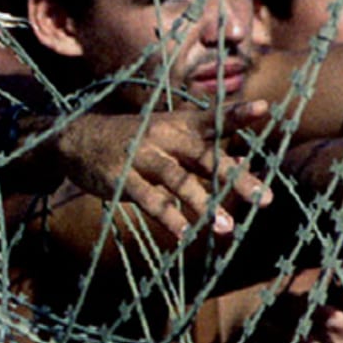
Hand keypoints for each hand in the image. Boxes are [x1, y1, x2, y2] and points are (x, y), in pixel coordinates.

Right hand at [55, 100, 272, 240]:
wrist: (77, 138)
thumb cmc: (134, 138)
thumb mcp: (168, 135)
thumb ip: (203, 152)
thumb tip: (244, 168)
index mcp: (179, 124)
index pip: (213, 118)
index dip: (238, 114)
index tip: (265, 108)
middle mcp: (164, 136)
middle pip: (205, 157)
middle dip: (235, 178)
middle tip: (265, 199)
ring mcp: (141, 156)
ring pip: (178, 180)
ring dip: (204, 205)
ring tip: (227, 228)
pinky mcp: (121, 178)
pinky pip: (149, 199)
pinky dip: (168, 217)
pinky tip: (185, 235)